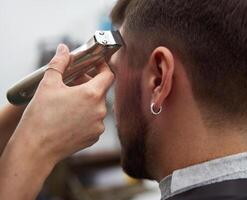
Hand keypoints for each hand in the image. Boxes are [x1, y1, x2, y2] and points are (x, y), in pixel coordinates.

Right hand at [0, 44, 113, 199]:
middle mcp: (100, 110)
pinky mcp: (95, 137)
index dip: (103, 67)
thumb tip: (64, 49)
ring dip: (88, 101)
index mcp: (92, 94)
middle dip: (90, 84)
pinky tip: (71, 117)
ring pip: (98, 106)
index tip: (95, 65)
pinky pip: (95, 121)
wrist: (36, 148)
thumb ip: (59, 63)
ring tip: (70, 101)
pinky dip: (87, 116)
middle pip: (101, 90)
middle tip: (74, 82)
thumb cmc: (41, 116)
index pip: (108, 75)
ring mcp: (99, 125)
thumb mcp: (48, 84)